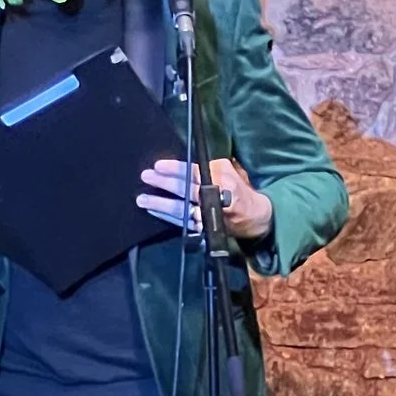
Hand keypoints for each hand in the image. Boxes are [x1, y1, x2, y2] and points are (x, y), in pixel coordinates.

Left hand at [138, 158, 271, 242]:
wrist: (253, 216)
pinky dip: (166, 216)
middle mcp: (215, 198)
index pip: (194, 172)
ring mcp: (208, 216)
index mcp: (221, 179)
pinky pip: (182, 222)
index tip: (158, 165)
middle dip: (164, 183)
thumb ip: (208, 166)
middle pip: (185, 190)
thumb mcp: (228, 170)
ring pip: (181, 209)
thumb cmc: (237, 188)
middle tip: (146, 176)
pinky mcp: (204, 229)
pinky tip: (153, 209)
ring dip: (160, 203)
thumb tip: (183, 166)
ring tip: (142, 198)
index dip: (175, 169)